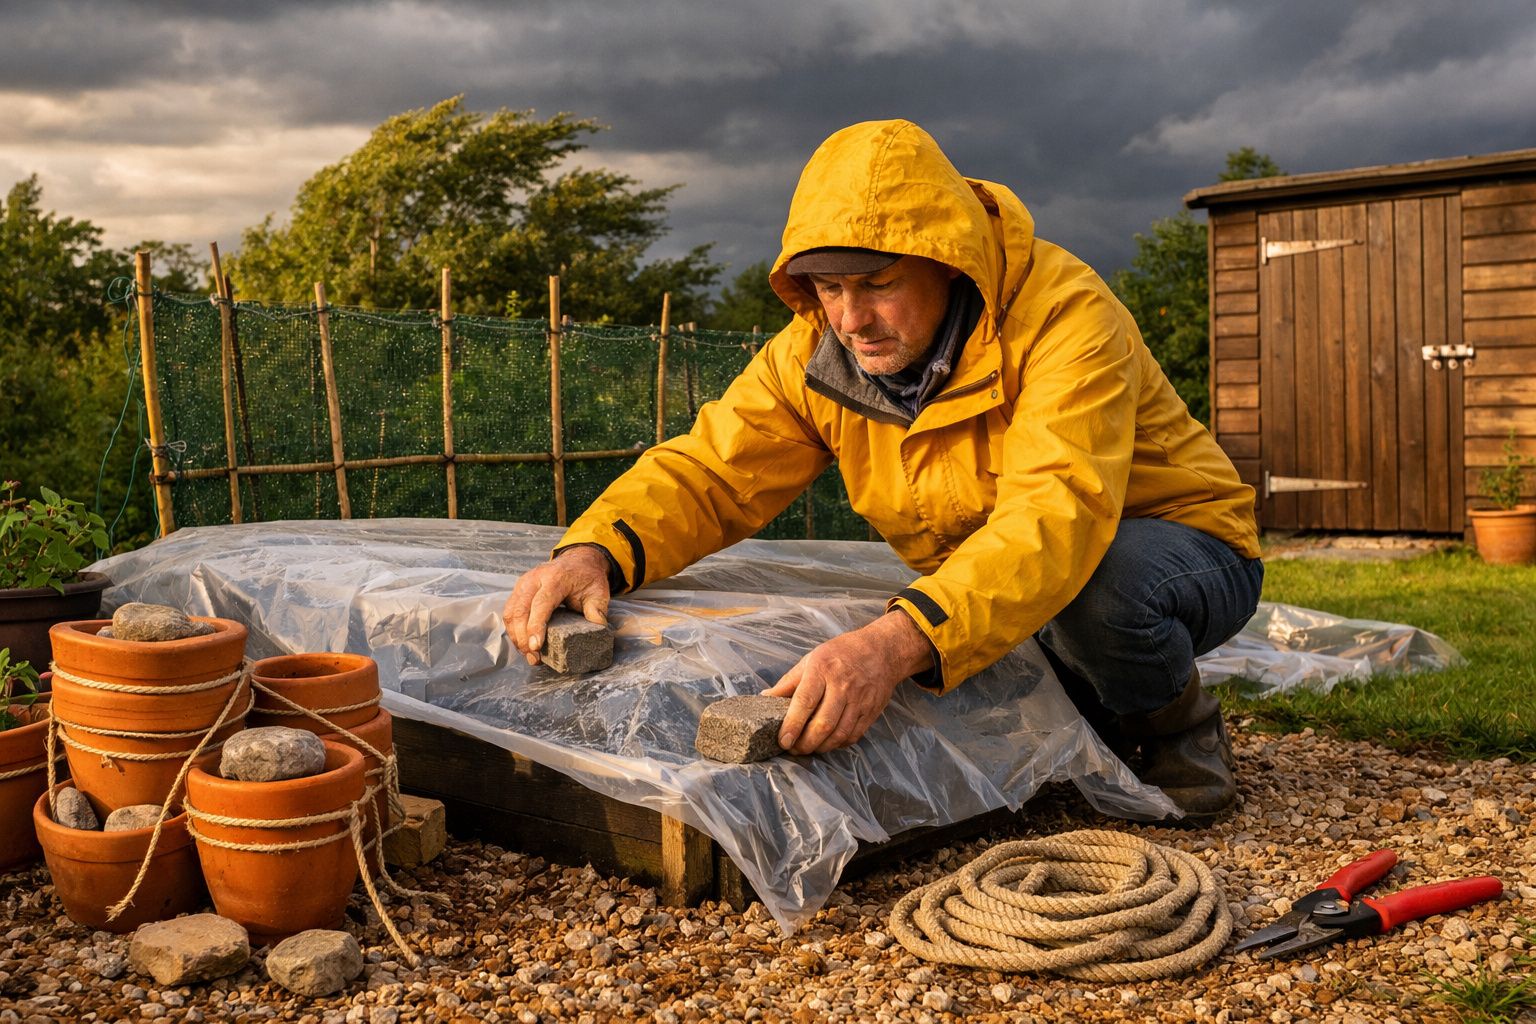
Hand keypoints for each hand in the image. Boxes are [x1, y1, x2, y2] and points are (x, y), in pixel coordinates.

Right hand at [502, 546, 611, 665]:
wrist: (578, 561)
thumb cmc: (588, 578)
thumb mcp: (599, 592)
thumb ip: (597, 609)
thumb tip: (597, 627)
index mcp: (556, 578)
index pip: (541, 603)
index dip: (535, 625)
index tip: (536, 646)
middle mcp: (535, 578)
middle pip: (520, 610)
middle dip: (523, 637)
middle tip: (533, 658)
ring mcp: (524, 583)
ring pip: (511, 612)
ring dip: (516, 636)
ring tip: (528, 655)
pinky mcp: (518, 590)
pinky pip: (509, 612)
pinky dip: (513, 630)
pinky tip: (523, 644)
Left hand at [763, 611, 933, 754]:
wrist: (882, 650)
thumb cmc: (841, 653)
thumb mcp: (811, 659)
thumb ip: (788, 682)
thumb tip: (765, 698)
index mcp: (823, 669)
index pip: (805, 701)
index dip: (792, 724)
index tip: (783, 741)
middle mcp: (842, 686)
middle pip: (823, 723)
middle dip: (805, 743)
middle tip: (794, 749)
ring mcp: (859, 700)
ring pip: (839, 734)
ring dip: (821, 747)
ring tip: (808, 748)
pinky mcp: (871, 711)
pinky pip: (853, 735)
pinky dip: (838, 744)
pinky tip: (828, 742)